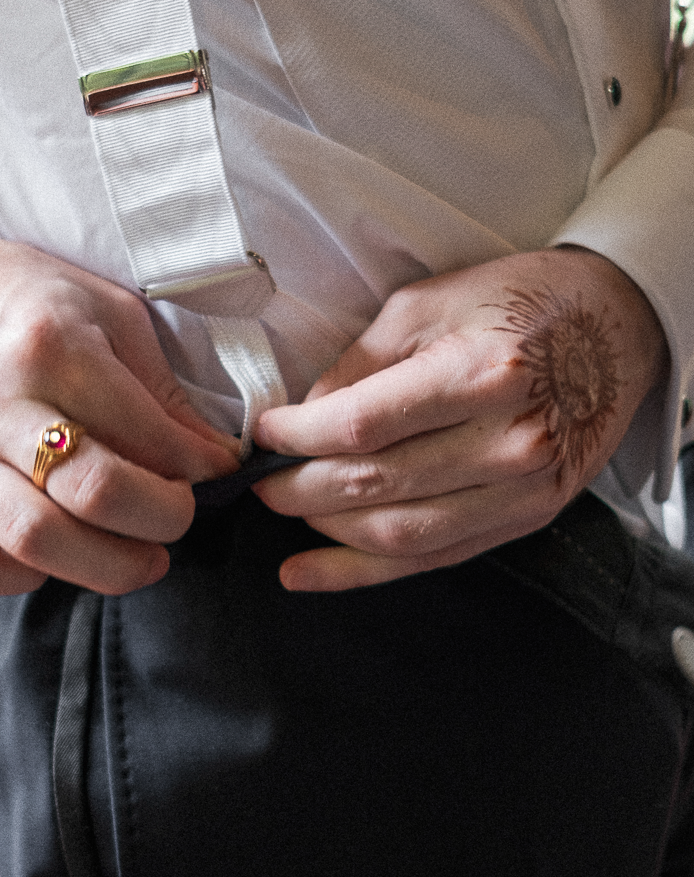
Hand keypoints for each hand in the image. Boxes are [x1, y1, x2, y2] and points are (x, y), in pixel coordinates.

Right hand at [0, 234, 237, 595]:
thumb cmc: (14, 298)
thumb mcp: (99, 307)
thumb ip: (157, 383)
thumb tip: (211, 456)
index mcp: (46, 344)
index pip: (147, 432)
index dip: (200, 465)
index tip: (216, 469)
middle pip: (96, 492)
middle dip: (163, 518)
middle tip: (181, 516)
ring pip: (35, 539)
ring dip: (108, 566)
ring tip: (143, 559)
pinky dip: (20, 577)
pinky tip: (53, 558)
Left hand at [252, 247, 666, 589]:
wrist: (616, 327)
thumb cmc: (519, 302)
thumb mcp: (429, 304)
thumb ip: (362, 363)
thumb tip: (305, 415)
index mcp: (481, 375)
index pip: (364, 425)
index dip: (299, 436)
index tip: (266, 433)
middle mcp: (508, 441)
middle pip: (375, 485)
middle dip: (299, 489)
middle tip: (260, 480)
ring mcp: (522, 490)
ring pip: (398, 534)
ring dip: (325, 531)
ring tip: (284, 511)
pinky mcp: (527, 519)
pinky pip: (433, 558)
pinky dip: (363, 573)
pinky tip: (310, 574)